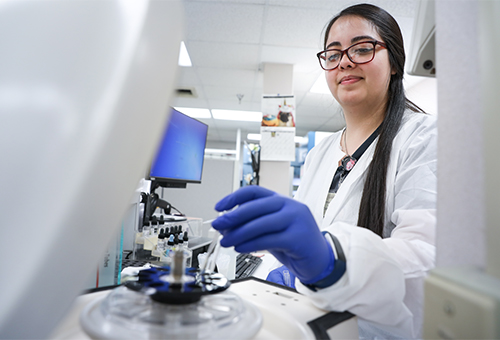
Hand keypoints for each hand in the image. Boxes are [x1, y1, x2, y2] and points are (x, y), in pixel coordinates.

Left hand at [212, 185, 334, 283]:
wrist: (320, 260)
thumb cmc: (295, 244)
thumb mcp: (272, 230)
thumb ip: (253, 225)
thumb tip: (226, 226)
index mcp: (282, 200)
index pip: (255, 191)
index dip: (234, 197)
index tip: (219, 207)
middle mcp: (291, 206)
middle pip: (255, 206)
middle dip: (232, 216)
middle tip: (218, 225)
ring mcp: (297, 220)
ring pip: (261, 224)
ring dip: (238, 233)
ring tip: (226, 241)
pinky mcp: (298, 238)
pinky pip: (268, 239)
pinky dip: (250, 244)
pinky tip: (240, 248)